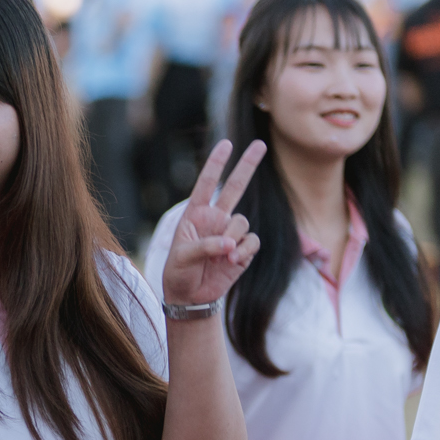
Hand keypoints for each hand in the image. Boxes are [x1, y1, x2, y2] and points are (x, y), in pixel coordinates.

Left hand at [161, 139, 265, 306]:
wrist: (191, 296)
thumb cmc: (179, 272)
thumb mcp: (183, 257)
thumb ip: (205, 246)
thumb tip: (230, 244)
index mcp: (195, 214)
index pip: (206, 184)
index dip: (216, 164)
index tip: (226, 144)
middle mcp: (215, 219)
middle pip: (235, 186)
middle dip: (247, 165)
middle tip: (260, 143)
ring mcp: (230, 233)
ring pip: (242, 222)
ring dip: (234, 237)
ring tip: (222, 255)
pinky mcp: (243, 249)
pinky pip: (251, 241)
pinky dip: (243, 250)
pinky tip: (232, 261)